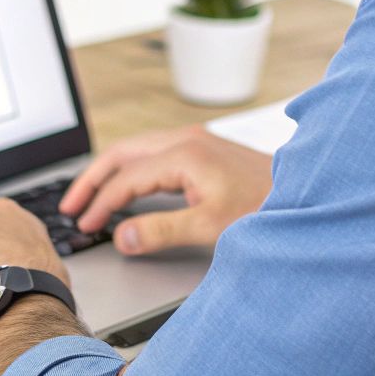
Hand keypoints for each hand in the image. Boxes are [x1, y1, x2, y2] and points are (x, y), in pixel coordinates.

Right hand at [59, 124, 272, 254]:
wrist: (304, 193)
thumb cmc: (263, 208)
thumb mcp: (209, 227)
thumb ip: (160, 231)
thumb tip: (121, 236)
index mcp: (183, 154)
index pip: (126, 177)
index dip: (101, 202)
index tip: (85, 224)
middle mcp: (185, 139)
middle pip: (122, 153)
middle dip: (93, 179)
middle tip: (70, 204)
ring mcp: (194, 139)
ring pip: (136, 148)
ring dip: (110, 171)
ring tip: (90, 194)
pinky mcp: (202, 146)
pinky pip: (153, 151)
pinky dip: (130, 167)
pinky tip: (127, 183)